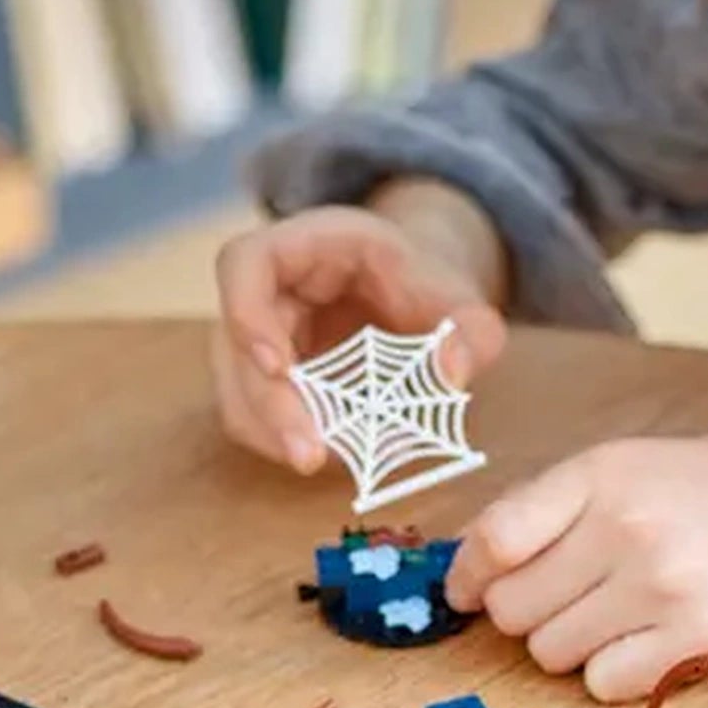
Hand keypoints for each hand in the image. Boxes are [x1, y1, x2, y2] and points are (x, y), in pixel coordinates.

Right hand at [212, 190, 507, 474]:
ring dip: (273, 432)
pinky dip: (283, 440)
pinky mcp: (262, 375)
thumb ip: (473, 330)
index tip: (278, 366)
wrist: (412, 296)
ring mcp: (258, 333)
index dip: (246, 312)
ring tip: (330, 461)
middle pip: (233, 343)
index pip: (246, 262)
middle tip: (310, 457)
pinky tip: (330, 456)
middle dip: (270, 405)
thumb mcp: (462, 297)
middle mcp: (271, 289)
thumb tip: (453, 373)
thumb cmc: (426, 287)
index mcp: (311, 245)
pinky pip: (253, 414)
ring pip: (237, 388)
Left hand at [444, 434, 707, 698]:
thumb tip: (473, 565)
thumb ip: (555, 505)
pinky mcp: (695, 643)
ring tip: (613, 616)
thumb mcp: (634, 462)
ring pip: (550, 652)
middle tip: (564, 601)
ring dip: (567, 645)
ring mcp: (661, 588)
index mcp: (602, 473)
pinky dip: (609, 674)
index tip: (467, 591)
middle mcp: (626, 528)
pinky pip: (602, 683)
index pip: (493, 539)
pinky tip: (641, 644)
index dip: (466, 576)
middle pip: (512, 609)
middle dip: (523, 613)